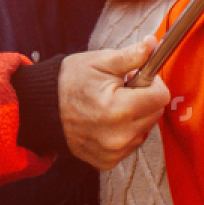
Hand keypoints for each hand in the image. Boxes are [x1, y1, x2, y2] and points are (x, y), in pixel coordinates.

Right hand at [58, 36, 170, 169]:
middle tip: (123, 90)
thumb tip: (153, 43)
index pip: (161, 97)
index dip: (153, 83)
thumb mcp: (101, 61)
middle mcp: (119, 136)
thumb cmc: (71, 81)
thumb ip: (132, 55)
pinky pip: (131, 144)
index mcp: (119, 109)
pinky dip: (126, 132)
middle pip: (155, 114)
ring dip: (137, 116)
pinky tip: (108, 121)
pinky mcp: (108, 161)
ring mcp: (113, 152)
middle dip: (145, 99)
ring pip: (145, 130)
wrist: (42, 108)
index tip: (138, 77)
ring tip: (113, 105)